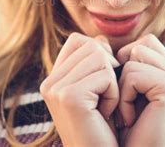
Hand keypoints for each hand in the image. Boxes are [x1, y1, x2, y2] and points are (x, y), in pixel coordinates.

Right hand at [39, 32, 120, 146]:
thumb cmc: (105, 128)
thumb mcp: (98, 90)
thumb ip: (95, 62)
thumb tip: (100, 37)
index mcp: (53, 79)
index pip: (78, 40)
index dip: (100, 54)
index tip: (104, 83)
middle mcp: (50, 83)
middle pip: (92, 45)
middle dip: (109, 69)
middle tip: (105, 99)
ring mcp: (56, 90)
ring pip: (99, 56)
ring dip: (112, 82)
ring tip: (105, 107)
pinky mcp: (69, 97)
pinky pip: (106, 75)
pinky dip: (114, 94)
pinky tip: (106, 114)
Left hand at [115, 34, 164, 146]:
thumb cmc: (123, 131)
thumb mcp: (125, 91)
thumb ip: (124, 63)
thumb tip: (101, 39)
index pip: (145, 43)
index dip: (126, 64)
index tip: (125, 96)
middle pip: (141, 45)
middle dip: (124, 73)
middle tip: (126, 105)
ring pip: (135, 56)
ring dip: (122, 86)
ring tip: (128, 112)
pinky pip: (133, 75)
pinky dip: (124, 98)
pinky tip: (130, 120)